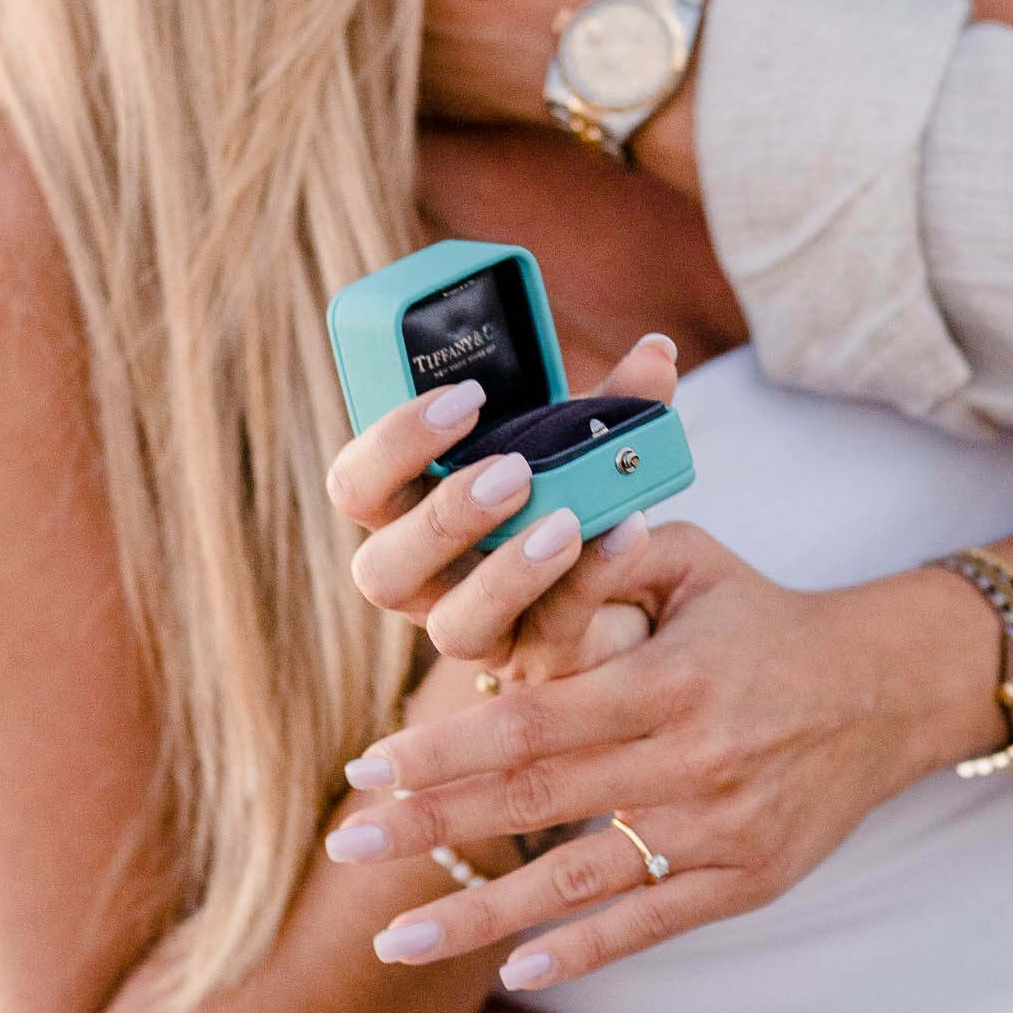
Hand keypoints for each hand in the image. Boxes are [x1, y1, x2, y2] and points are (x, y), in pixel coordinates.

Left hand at [329, 526, 1006, 991]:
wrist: (886, 690)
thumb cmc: (765, 617)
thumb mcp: (692, 559)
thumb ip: (602, 562)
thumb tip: (513, 573)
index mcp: (671, 679)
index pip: (535, 722)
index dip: (445, 748)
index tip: (367, 768)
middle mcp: (693, 761)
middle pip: (538, 802)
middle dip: (431, 827)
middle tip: (343, 843)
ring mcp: (721, 832)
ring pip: (580, 883)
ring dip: (478, 914)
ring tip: (391, 941)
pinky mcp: (746, 884)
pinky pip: (648, 925)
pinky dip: (579, 951)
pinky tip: (510, 970)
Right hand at [330, 331, 678, 680]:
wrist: (626, 585)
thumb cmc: (566, 499)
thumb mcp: (578, 443)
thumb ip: (610, 401)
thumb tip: (656, 351)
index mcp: (409, 512)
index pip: (355, 486)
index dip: (393, 444)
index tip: (466, 399)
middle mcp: (426, 580)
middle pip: (381, 571)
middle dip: (445, 518)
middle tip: (514, 472)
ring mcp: (478, 629)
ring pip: (455, 627)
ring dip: (508, 573)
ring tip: (566, 523)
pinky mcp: (538, 660)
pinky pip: (554, 631)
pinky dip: (594, 577)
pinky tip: (629, 531)